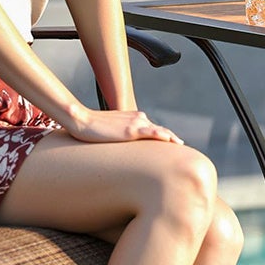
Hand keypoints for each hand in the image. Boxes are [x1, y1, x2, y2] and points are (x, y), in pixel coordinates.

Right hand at [65, 106, 180, 144]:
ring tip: (180, 144)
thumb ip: (122, 133)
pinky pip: (149, 132)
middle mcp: (138, 119)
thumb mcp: (113, 130)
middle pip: (160, 129)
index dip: (165, 134)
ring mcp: (135, 124)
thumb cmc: (94, 128)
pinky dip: (159, 134)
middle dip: (172, 137)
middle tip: (182, 145)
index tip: (174, 142)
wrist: (83, 121)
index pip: (154, 127)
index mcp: (135, 118)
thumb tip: (123, 143)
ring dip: (171, 137)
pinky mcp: (129, 131)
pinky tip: (168, 139)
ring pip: (159, 130)